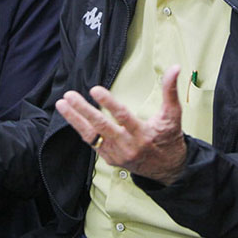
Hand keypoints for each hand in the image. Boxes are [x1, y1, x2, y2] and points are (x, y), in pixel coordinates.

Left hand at [55, 65, 187, 185]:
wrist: (168, 169)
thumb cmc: (170, 139)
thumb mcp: (173, 115)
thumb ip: (171, 91)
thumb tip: (175, 68)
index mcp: (142, 134)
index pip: (123, 117)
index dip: (109, 103)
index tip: (95, 90)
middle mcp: (127, 146)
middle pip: (101, 127)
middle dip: (83, 110)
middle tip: (69, 96)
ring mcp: (116, 154)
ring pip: (91, 136)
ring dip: (75, 119)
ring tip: (62, 104)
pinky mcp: (110, 159)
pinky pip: (92, 143)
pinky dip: (81, 129)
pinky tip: (71, 116)